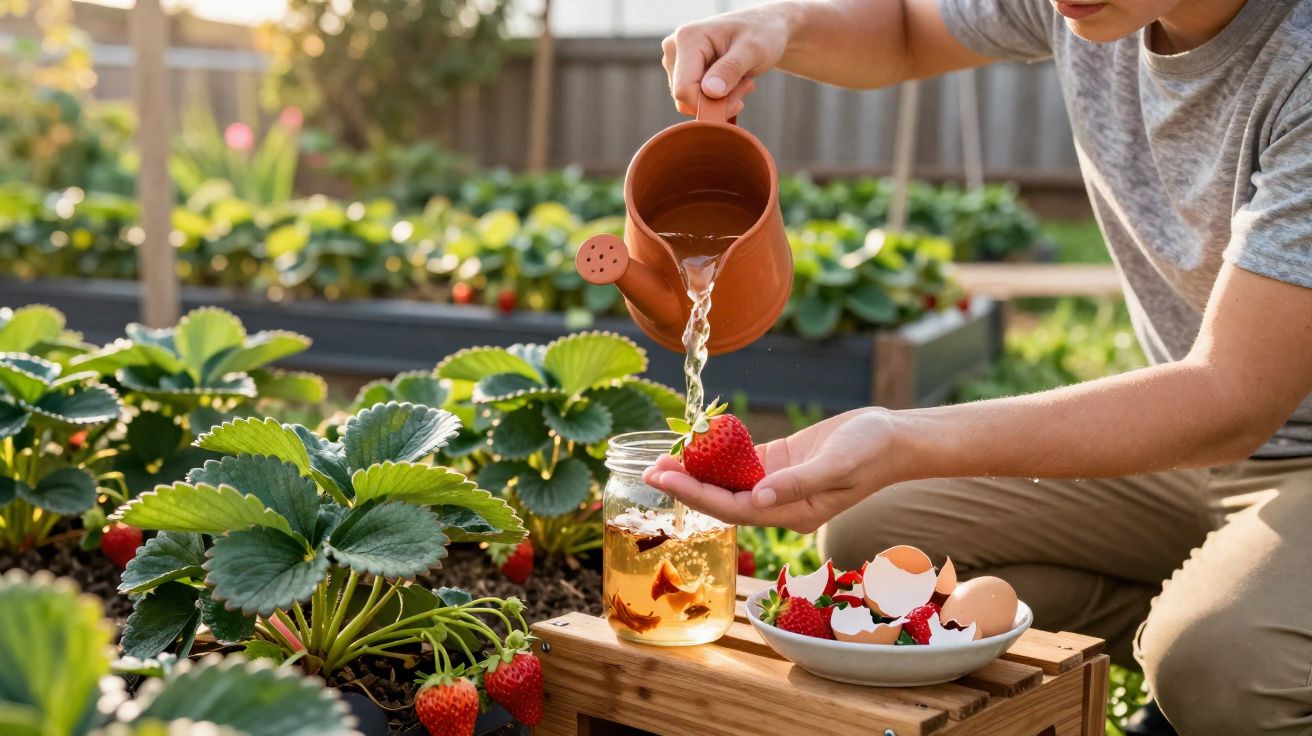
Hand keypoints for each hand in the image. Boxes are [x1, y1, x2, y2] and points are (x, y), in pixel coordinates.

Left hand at [642, 408, 896, 532]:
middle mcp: (779, 503)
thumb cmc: (871, 452)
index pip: (733, 508)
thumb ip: (797, 483)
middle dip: (685, 485)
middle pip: (722, 498)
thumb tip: (758, 498)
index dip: (696, 494)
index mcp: (792, 513)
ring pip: (727, 480)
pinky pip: (740, 461)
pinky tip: (694, 444)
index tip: (665, 479)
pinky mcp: (778, 463)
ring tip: (662, 457)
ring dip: (696, 470)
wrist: (893, 437)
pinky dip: (717, 453)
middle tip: (649, 471)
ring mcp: (777, 484)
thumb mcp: (837, 465)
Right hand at [660, 6, 792, 115]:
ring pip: (690, 100)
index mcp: (688, 38)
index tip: (738, 104)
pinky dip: (716, 98)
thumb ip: (731, 69)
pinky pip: (694, 98)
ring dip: (720, 100)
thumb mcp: (753, 49)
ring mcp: (676, 60)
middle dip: (717, 101)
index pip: (684, 89)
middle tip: (745, 87)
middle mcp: (675, 48)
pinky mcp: (682, 70)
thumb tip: (710, 92)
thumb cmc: (761, 33)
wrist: (763, 28)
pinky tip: (733, 83)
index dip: (708, 105)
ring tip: (741, 81)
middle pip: (685, 97)